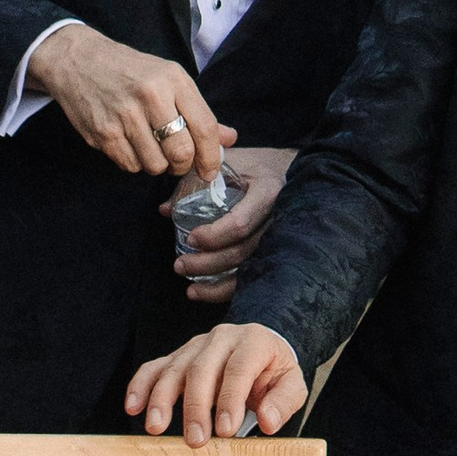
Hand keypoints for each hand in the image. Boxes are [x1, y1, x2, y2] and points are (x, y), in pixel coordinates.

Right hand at [33, 26, 225, 184]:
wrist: (79, 61)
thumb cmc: (130, 71)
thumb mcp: (169, 79)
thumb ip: (199, 112)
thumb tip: (229, 139)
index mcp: (173, 79)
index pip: (204, 127)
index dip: (211, 156)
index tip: (210, 171)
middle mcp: (151, 95)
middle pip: (181, 152)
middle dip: (183, 166)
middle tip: (178, 161)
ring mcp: (124, 115)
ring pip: (155, 165)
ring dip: (157, 164)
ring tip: (149, 145)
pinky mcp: (103, 132)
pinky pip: (130, 165)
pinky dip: (134, 162)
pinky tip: (129, 142)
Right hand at [125, 326, 308, 443]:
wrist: (261, 347)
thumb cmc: (274, 371)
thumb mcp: (292, 384)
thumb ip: (284, 402)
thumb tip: (269, 422)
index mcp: (253, 342)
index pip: (239, 368)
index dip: (231, 398)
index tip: (226, 431)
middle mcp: (221, 338)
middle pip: (202, 369)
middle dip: (196, 407)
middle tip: (196, 440)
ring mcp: (196, 345)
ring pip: (174, 368)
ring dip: (162, 399)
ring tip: (156, 427)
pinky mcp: (178, 357)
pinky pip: (154, 367)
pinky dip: (141, 386)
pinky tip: (133, 406)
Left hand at [175, 145, 293, 305]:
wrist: (291, 172)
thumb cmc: (257, 165)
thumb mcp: (230, 162)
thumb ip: (197, 181)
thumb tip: (166, 209)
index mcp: (267, 193)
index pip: (240, 223)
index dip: (214, 236)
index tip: (190, 238)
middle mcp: (278, 220)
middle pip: (242, 252)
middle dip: (207, 264)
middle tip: (179, 265)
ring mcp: (280, 240)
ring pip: (249, 272)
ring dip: (216, 285)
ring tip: (189, 289)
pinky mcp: (276, 254)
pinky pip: (254, 278)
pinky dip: (227, 290)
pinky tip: (205, 293)